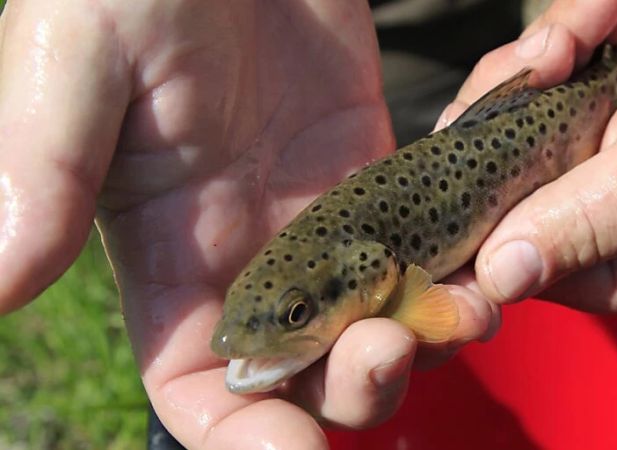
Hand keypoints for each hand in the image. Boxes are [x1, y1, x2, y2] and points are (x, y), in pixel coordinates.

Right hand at [0, 0, 497, 447]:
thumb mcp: (76, 68)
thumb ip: (42, 174)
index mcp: (171, 263)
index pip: (202, 389)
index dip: (243, 434)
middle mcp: (255, 260)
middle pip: (314, 373)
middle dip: (357, 385)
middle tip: (393, 344)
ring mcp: (328, 223)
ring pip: (388, 319)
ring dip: (432, 331)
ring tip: (471, 304)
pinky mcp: (385, 177)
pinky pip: (436, 242)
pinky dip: (469, 257)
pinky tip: (496, 244)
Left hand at [442, 0, 616, 311]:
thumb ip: (586, 227)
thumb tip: (497, 280)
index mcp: (603, 267)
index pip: (500, 255)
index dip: (468, 205)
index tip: (469, 142)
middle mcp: (581, 218)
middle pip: (487, 172)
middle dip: (507, 99)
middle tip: (554, 53)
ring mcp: (581, 158)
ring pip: (507, 108)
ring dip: (545, 50)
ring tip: (599, 20)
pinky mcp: (587, 106)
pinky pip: (545, 69)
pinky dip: (576, 29)